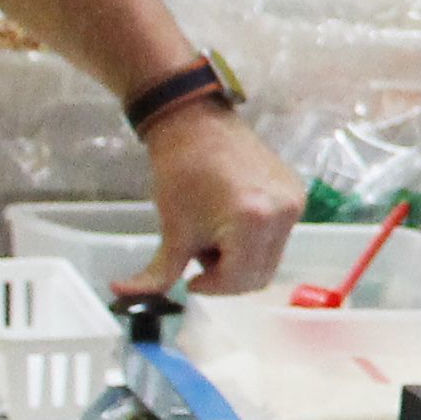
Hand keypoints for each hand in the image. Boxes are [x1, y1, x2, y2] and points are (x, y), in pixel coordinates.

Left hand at [137, 101, 300, 296]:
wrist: (196, 123)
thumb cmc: (179, 173)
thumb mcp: (170, 231)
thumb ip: (156, 274)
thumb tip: (124, 297)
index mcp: (252, 223)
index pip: (239, 280)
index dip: (212, 287)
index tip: (190, 279)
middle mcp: (282, 214)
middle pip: (260, 275)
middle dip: (228, 276)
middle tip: (201, 257)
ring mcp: (294, 202)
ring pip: (271, 258)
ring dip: (242, 259)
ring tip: (216, 236)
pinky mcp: (296, 193)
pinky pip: (279, 235)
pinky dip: (255, 240)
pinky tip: (232, 220)